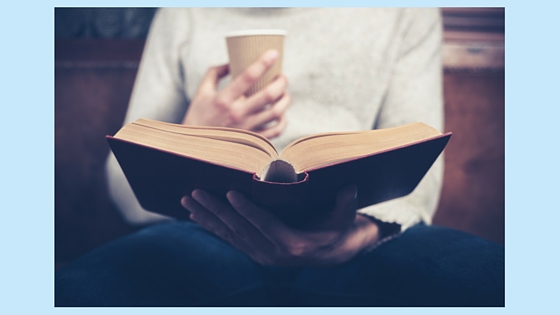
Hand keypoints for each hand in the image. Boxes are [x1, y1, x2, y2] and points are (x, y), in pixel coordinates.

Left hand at [180, 186, 379, 265]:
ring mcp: (261, 254)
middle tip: (196, 191)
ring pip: (229, 234)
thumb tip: (351, 187)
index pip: (265, 224)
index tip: (230, 193)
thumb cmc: (336, 229)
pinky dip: (211, 226)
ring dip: (207, 216)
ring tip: (187, 200)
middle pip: (240, 228)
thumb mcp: (344, 218)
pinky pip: (229, 238)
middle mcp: (272, 253)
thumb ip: (345, 204)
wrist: (331, 253)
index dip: (247, 209)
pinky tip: (195, 214)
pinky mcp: (254, 252)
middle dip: (216, 209)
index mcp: (293, 244)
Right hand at [182, 50, 290, 138]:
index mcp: (224, 99)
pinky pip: (276, 131)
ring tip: (284, 93)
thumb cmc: (199, 117)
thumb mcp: (201, 92)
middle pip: (269, 94)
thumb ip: (215, 73)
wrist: (196, 147)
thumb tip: (232, 61)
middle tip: (282, 76)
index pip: (248, 76)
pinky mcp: (253, 139)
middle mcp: (237, 113)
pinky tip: (281, 114)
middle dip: (281, 81)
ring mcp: (247, 128)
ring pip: (277, 112)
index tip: (274, 53)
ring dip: (285, 99)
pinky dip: (283, 120)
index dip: (263, 62)